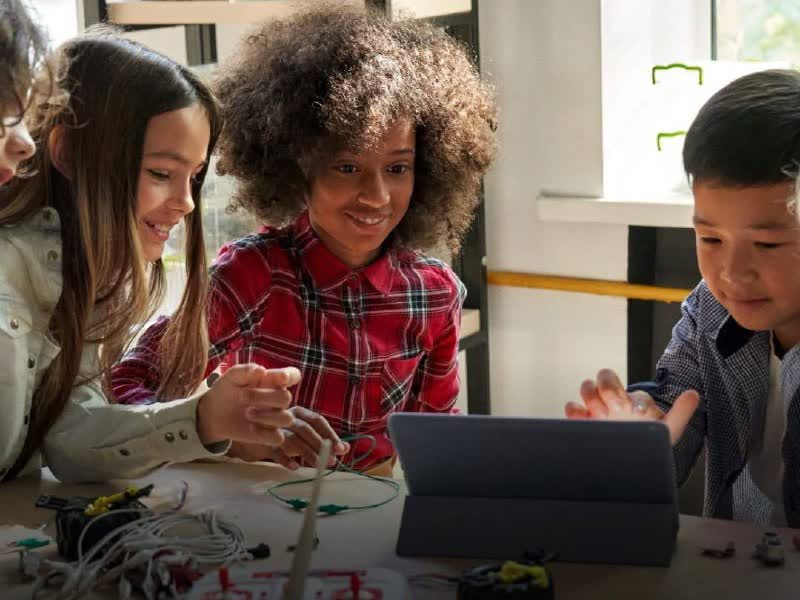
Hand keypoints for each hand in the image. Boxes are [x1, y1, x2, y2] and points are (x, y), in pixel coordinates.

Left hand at [196, 364, 299, 446]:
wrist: (213, 413)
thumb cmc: (227, 390)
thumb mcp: (232, 377)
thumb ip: (246, 370)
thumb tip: (261, 370)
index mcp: (273, 381)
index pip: (293, 375)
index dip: (291, 376)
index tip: (280, 377)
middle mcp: (277, 399)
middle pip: (286, 398)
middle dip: (264, 396)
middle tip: (241, 396)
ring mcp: (274, 417)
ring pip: (286, 419)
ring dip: (266, 416)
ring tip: (247, 413)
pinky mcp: (268, 435)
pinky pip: (278, 438)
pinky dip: (265, 433)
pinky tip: (251, 427)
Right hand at [267, 407, 349, 469]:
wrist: (252, 438)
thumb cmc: (284, 435)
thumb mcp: (305, 437)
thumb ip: (324, 440)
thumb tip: (346, 448)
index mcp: (299, 412)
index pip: (317, 420)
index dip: (330, 434)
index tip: (341, 449)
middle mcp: (286, 416)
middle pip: (305, 429)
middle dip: (320, 445)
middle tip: (332, 461)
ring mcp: (273, 427)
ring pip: (292, 439)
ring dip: (307, 453)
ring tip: (318, 466)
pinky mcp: (262, 440)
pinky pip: (275, 450)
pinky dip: (286, 459)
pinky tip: (295, 467)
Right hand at [564, 368, 699, 444]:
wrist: (628, 472)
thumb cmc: (647, 448)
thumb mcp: (666, 431)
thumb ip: (680, 413)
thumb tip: (694, 394)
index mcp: (630, 401)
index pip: (625, 384)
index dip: (625, 393)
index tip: (631, 409)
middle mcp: (612, 403)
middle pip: (603, 379)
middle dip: (607, 388)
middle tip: (614, 407)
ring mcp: (595, 411)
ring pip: (586, 388)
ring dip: (590, 395)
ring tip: (600, 414)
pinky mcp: (581, 423)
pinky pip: (572, 407)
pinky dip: (574, 409)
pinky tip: (584, 419)